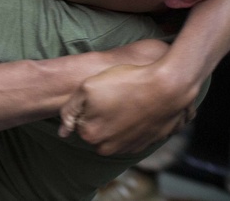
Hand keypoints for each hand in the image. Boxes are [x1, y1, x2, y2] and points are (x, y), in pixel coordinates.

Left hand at [58, 57, 198, 155]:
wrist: (166, 87)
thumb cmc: (125, 83)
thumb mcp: (87, 88)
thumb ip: (69, 111)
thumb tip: (62, 133)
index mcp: (90, 135)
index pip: (78, 123)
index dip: (86, 106)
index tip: (98, 95)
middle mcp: (108, 148)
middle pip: (95, 131)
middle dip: (99, 117)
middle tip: (112, 97)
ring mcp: (128, 148)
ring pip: (112, 135)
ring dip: (115, 123)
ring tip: (125, 102)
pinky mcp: (144, 145)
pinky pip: (129, 137)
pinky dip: (130, 126)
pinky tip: (136, 109)